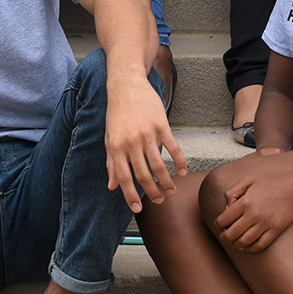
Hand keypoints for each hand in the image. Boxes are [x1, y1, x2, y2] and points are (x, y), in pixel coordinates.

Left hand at [104, 72, 186, 212]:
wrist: (127, 85)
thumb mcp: (109, 138)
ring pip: (159, 165)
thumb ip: (111, 163)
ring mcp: (147, 134)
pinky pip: (173, 148)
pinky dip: (179, 161)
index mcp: (116, 148)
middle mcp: (131, 143)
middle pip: (144, 174)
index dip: (131, 196)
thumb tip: (112, 186)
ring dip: (167, 181)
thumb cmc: (117, 113)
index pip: (124, 178)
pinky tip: (183, 171)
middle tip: (160, 200)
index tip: (138, 208)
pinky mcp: (161, 125)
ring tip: (172, 190)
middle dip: (153, 191)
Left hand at [213, 170, 292, 251]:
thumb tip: (226, 207)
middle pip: (231, 234)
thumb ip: (233, 191)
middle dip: (224, 236)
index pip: (223, 220)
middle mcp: (254, 214)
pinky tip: (246, 246)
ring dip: (235, 244)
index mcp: (245, 202)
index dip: (218, 224)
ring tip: (234, 241)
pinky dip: (250, 249)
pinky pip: (260, 245)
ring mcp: (265, 224)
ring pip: (244, 242)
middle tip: (224, 235)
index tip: (219, 224)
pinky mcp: (276, 230)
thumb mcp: (249, 179)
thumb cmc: (270, 182)